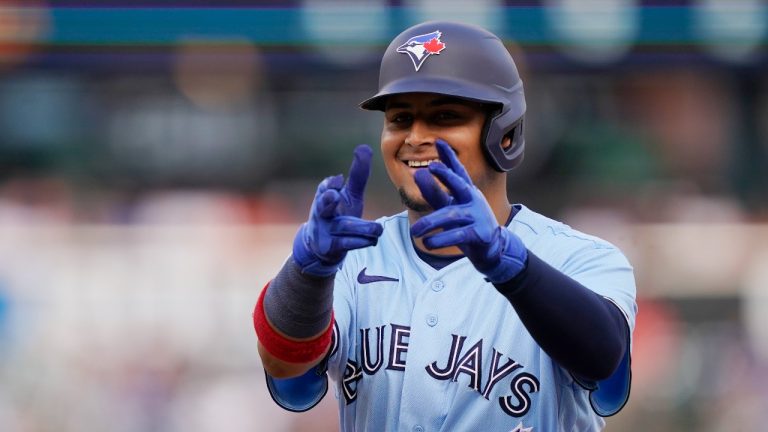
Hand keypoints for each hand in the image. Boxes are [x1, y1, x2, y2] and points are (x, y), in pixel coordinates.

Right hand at [293, 145, 383, 276]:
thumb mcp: (349, 194)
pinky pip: (346, 244)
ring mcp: (324, 231)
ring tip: (378, 229)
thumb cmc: (339, 215)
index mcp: (324, 197)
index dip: (329, 185)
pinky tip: (373, 239)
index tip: (337, 181)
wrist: (323, 247)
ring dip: (361, 228)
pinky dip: (361, 241)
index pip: (324, 188)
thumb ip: (357, 175)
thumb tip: (364, 147)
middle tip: (333, 195)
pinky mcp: (330, 247)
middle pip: (322, 205)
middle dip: (326, 200)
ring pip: (343, 228)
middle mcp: (321, 213)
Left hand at [410, 139, 526, 283]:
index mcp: (467, 191)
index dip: (449, 157)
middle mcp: (473, 200)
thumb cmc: (466, 224)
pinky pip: (457, 235)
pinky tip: (428, 243)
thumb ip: (434, 193)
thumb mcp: (450, 207)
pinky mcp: (478, 234)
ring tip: (415, 231)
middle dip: (446, 175)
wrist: (492, 249)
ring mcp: (477, 216)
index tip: (439, 141)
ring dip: (430, 223)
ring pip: (450, 215)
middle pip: (459, 184)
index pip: (458, 171)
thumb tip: (417, 173)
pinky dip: (440, 240)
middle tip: (430, 166)